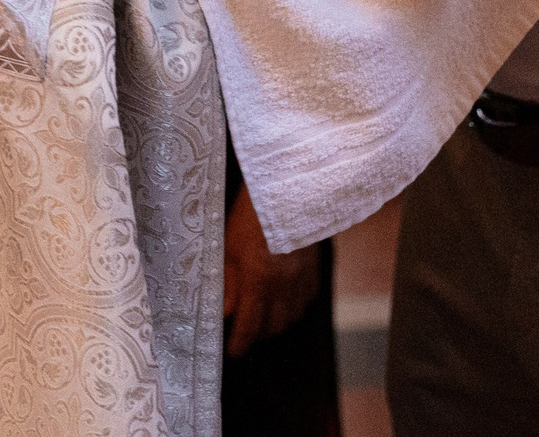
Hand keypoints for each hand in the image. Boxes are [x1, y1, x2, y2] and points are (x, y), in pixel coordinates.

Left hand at [224, 182, 321, 356]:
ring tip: (262, 316)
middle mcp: (283, 285)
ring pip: (291, 317)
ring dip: (276, 322)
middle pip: (273, 327)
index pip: (249, 327)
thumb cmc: (251, 214)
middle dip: (257, 335)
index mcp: (258, 280)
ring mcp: (302, 278)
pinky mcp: (314, 268)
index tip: (233, 350)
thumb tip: (224, 313)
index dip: (239, 344)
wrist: (287, 189)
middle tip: (244, 331)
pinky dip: (294, 305)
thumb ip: (226, 283)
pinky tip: (284, 298)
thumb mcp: (227, 246)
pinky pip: (306, 300)